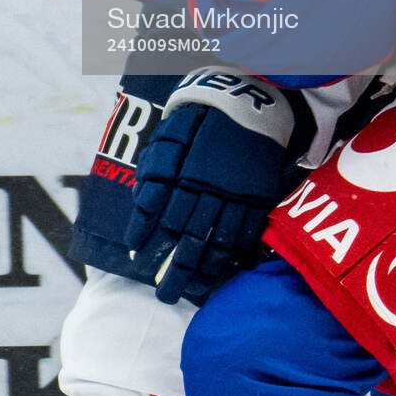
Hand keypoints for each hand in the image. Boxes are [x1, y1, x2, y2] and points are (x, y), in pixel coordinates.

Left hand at [125, 67, 296, 304]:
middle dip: (174, 270)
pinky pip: (247, 234)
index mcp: (186, 171)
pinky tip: (223, 273)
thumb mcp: (175, 131)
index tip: (137, 259)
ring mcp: (237, 195)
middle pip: (189, 237)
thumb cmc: (206, 115)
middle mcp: (210, 188)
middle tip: (162, 295)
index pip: (162, 213)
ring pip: (218, 241)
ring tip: (191, 292)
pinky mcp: (259, 197)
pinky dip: (234, 257)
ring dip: (203, 270)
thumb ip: (157, 165)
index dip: (148, 237)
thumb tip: (140, 197)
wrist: (253, 100)